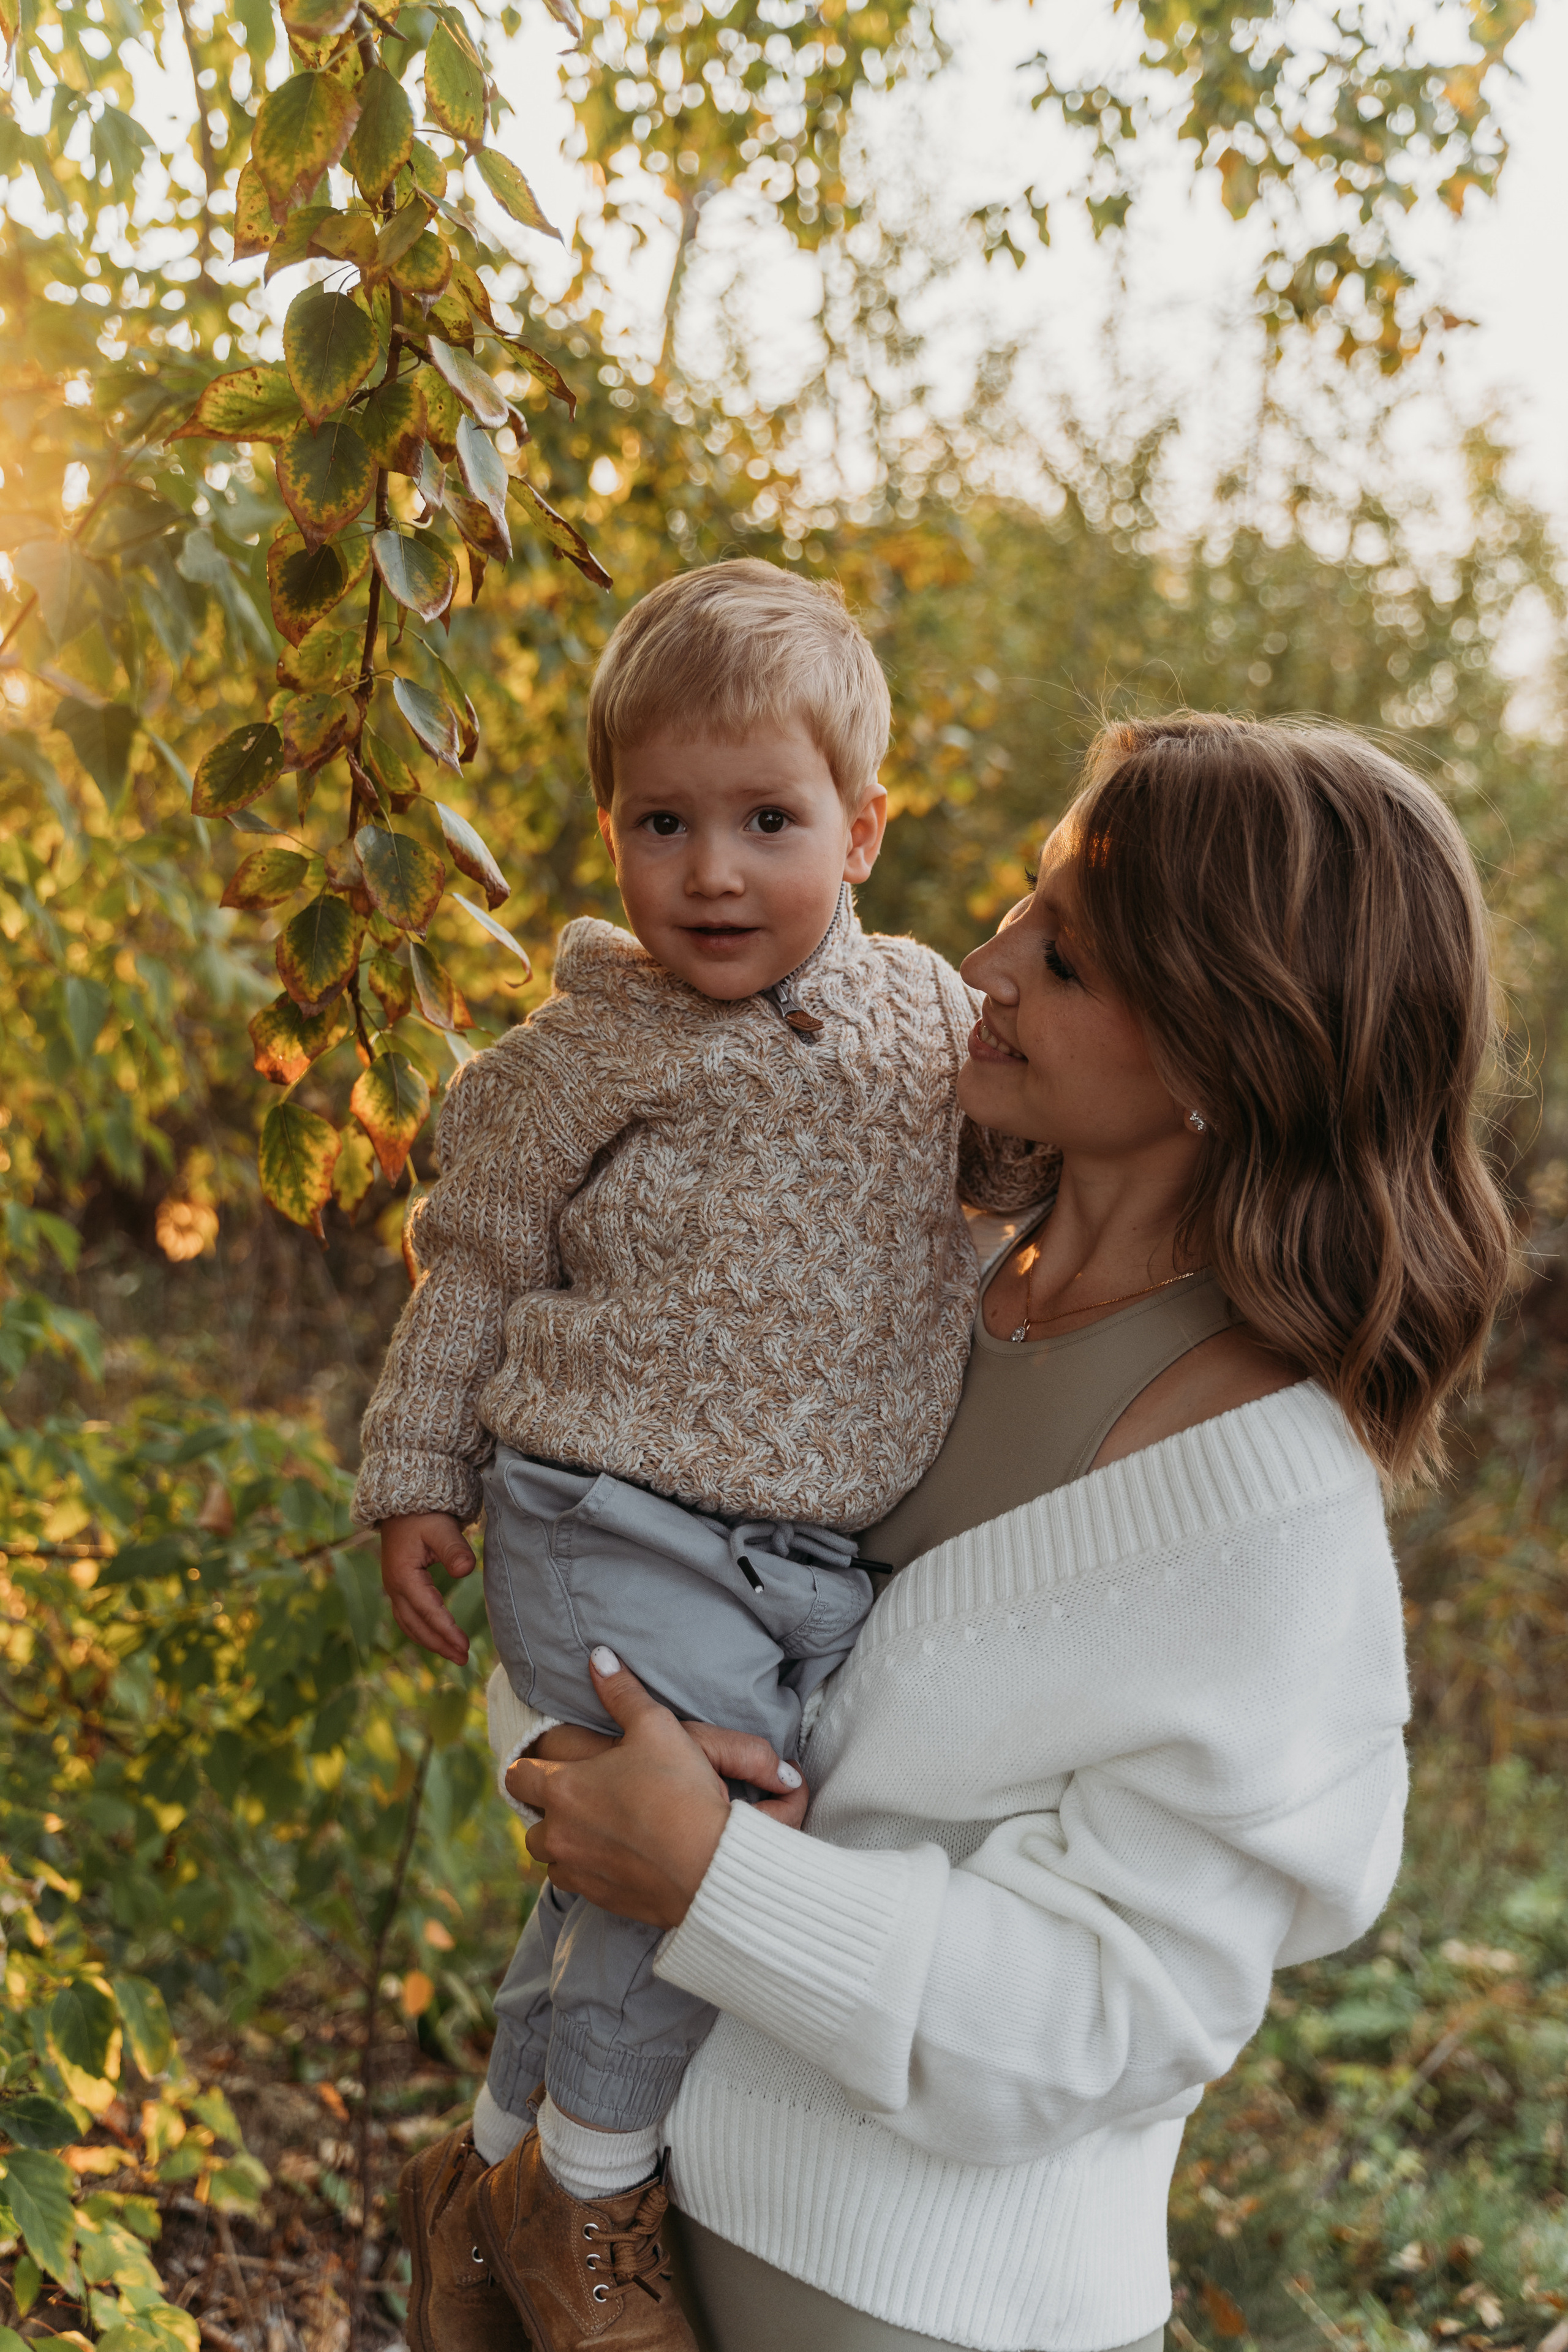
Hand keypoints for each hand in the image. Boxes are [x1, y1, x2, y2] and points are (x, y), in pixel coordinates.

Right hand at [379, 1511, 474, 1665]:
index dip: (446, 1631)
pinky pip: (409, 1618)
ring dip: (431, 1642)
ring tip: (455, 1655)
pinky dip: (423, 1632)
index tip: (464, 1646)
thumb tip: (466, 1570)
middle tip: (463, 1659)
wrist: (402, 1506)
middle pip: (416, 1625)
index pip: (428, 1611)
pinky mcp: (399, 1588)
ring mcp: (394, 1589)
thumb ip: (454, 1549)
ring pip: (410, 1625)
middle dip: (439, 1644)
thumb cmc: (423, 1516)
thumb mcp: (441, 1528)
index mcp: (404, 1576)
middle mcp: (395, 1587)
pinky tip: (439, 1639)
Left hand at [506, 1649, 807, 1928]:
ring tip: (596, 1827)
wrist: (709, 1865)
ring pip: (551, 1858)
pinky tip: (616, 1855)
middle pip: (531, 1823)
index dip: (528, 1767)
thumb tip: (597, 1656)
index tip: (545, 1764)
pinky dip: (588, 1869)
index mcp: (563, 1789)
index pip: (518, 1776)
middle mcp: (560, 1834)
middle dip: (548, 1810)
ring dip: (565, 1842)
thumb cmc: (681, 1791)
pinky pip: (578, 1882)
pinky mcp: (601, 1898)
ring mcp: (579, 1870)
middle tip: (579, 1796)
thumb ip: (622, 1692)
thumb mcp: (656, 1727)